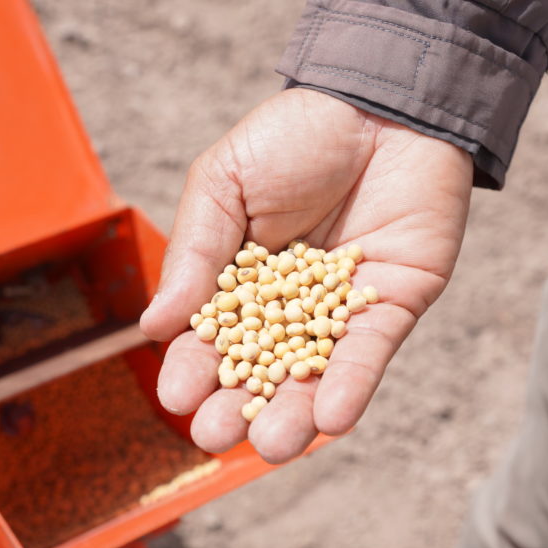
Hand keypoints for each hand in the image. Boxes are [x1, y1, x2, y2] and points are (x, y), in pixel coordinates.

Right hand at [140, 89, 472, 462]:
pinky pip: (369, 353)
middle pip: (261, 368)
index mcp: (242, 278)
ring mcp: (342, 309)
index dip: (195, 367)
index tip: (177, 398)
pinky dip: (351, 385)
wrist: (381, 101)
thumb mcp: (224, 184)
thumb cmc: (294, 134)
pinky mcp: (393, 305)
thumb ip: (195, 255)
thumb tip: (154, 328)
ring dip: (294, 414)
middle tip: (215, 436)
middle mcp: (290, 304)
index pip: (213, 335)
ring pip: (315, 374)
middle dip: (239, 406)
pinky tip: (330, 419)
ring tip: (274, 446)